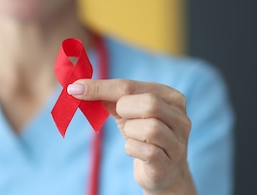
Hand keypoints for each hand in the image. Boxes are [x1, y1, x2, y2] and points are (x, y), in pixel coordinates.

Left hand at [69, 79, 196, 194]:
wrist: (163, 172)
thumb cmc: (143, 136)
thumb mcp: (128, 113)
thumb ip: (109, 97)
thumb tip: (78, 87)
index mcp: (171, 97)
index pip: (131, 86)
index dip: (101, 87)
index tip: (75, 88)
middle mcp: (181, 118)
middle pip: (149, 103)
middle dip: (125, 110)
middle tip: (122, 118)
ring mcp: (178, 142)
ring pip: (149, 128)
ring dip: (130, 132)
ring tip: (132, 136)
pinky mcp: (168, 163)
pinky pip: (146, 151)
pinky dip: (132, 149)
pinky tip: (135, 150)